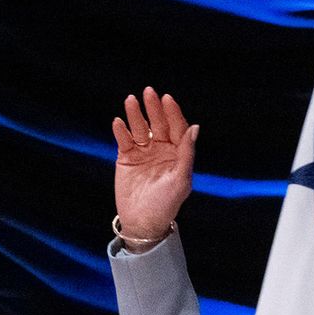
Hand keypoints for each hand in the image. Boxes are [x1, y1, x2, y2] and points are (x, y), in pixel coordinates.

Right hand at [112, 87, 198, 243]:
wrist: (143, 222)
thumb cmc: (166, 204)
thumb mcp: (181, 180)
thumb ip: (187, 154)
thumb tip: (194, 128)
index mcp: (178, 153)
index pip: (177, 128)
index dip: (172, 113)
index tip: (167, 99)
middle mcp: (161, 149)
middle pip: (158, 123)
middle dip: (153, 108)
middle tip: (148, 92)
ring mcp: (143, 152)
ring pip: (140, 128)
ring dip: (135, 115)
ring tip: (130, 101)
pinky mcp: (126, 158)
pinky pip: (124, 140)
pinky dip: (121, 131)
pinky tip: (119, 122)